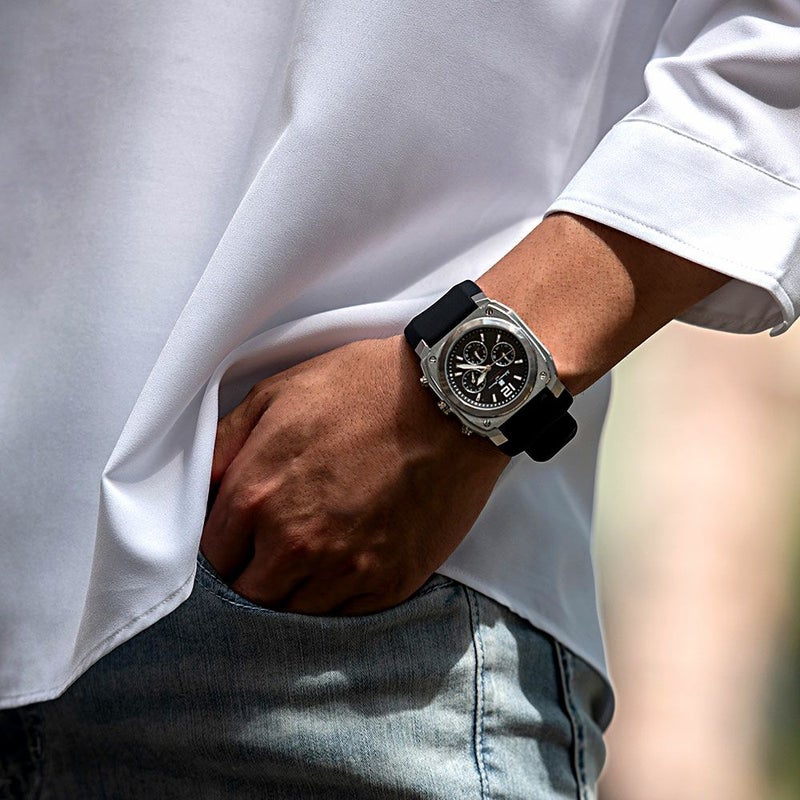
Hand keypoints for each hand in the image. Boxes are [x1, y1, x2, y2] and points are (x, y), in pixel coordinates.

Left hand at [200, 335, 508, 613]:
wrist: (449, 401)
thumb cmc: (363, 388)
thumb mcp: (278, 393)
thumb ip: (225, 445)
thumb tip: (200, 487)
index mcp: (256, 497)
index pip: (210, 557)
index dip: (222, 548)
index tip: (238, 540)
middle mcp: (294, 544)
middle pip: (248, 596)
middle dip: (251, 577)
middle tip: (271, 554)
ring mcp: (345, 569)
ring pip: (294, 614)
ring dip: (293, 593)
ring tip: (311, 560)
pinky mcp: (390, 582)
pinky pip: (345, 616)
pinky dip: (337, 598)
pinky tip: (346, 565)